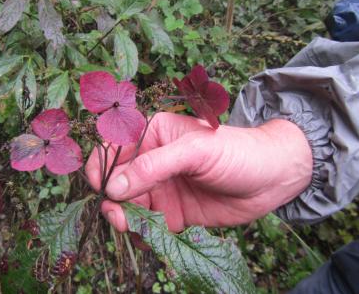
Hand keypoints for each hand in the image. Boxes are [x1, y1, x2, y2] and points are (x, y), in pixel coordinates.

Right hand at [86, 112, 312, 231]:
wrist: (272, 179)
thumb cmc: (235, 151)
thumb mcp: (194, 151)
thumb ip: (152, 167)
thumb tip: (113, 188)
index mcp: (153, 134)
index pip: (115, 148)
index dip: (102, 167)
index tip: (101, 187)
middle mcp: (153, 161)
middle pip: (118, 181)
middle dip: (112, 198)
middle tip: (116, 215)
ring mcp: (162, 188)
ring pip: (129, 205)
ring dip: (123, 217)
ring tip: (128, 225)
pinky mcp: (172, 213)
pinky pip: (148, 224)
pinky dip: (141, 232)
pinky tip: (145, 236)